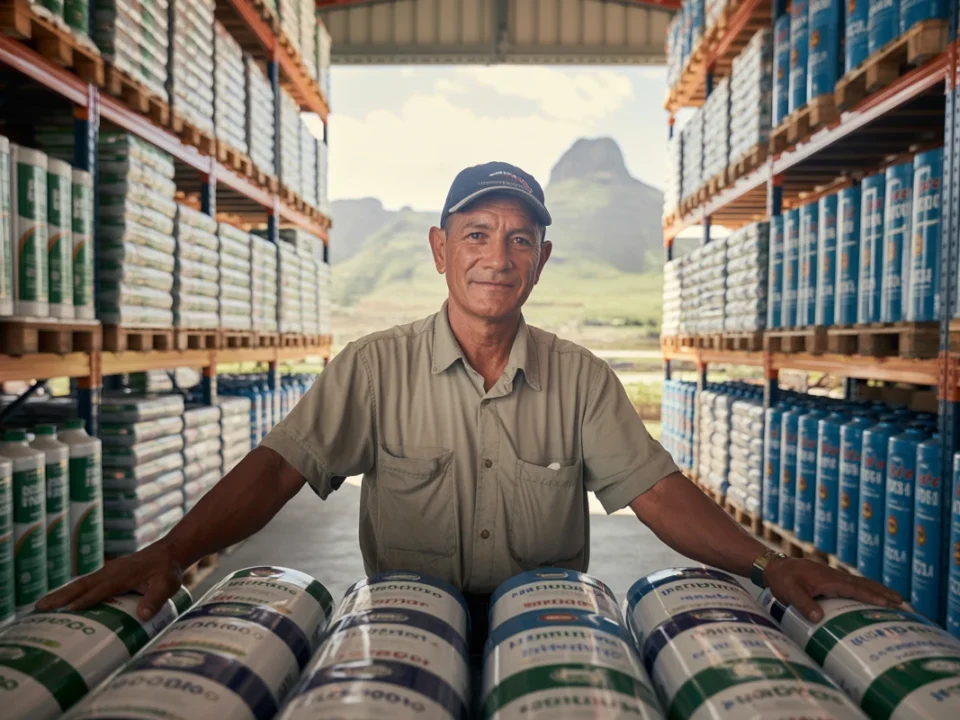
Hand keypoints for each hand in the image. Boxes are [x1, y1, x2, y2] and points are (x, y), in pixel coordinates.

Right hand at [35, 541, 185, 619]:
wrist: (170, 552)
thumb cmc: (168, 570)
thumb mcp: (168, 584)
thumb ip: (156, 599)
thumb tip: (143, 615)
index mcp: (123, 575)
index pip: (100, 590)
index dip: (84, 600)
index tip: (67, 611)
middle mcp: (111, 571)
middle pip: (81, 584)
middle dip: (61, 596)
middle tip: (39, 608)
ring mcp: (108, 571)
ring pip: (81, 583)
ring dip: (62, 593)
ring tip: (41, 606)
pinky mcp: (108, 573)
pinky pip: (87, 582)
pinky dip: (72, 591)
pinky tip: (63, 601)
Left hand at [764, 557, 901, 621]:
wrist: (773, 566)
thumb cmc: (781, 580)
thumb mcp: (789, 593)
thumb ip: (803, 604)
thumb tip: (818, 618)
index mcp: (827, 579)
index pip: (854, 589)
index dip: (872, 596)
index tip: (890, 604)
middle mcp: (833, 576)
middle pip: (863, 584)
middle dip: (883, 592)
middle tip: (903, 602)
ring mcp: (832, 576)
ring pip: (860, 582)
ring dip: (877, 589)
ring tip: (896, 599)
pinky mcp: (829, 578)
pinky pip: (852, 583)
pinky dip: (866, 588)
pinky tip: (871, 594)